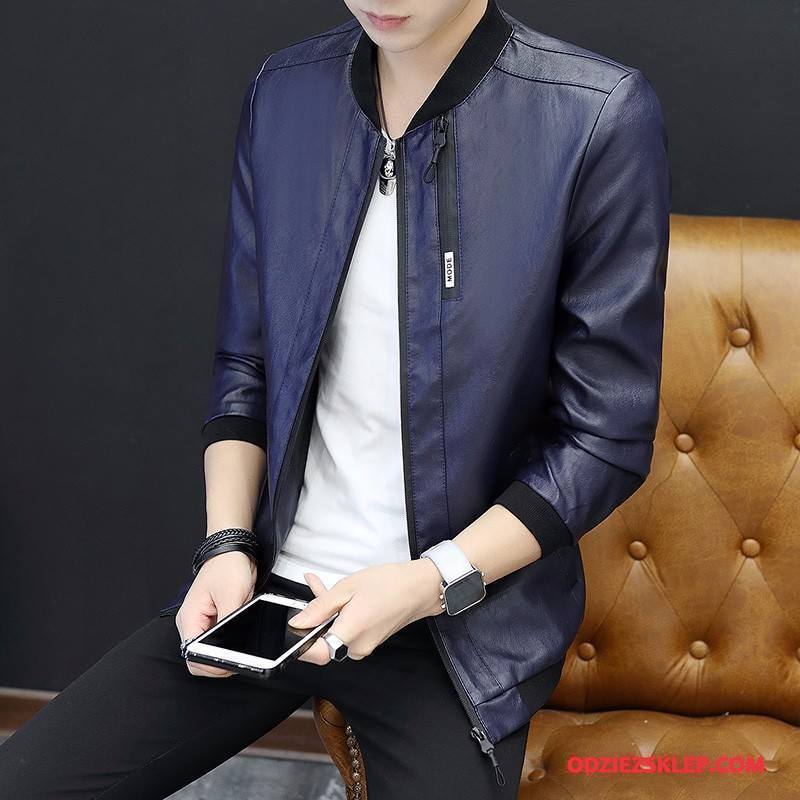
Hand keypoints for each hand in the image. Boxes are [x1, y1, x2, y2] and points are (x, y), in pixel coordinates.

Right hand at [175, 551, 256, 676]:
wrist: (235, 550)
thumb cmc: (228, 566)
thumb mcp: (232, 595)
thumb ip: (229, 622)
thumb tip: (230, 645)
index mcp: (189, 618)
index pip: (192, 654)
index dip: (210, 665)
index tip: (229, 665)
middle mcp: (192, 622)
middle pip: (198, 657)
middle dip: (218, 662)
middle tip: (239, 660)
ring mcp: (202, 621)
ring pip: (209, 650)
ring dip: (224, 652)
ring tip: (241, 647)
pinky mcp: (214, 619)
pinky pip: (219, 640)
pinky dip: (229, 643)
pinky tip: (241, 638)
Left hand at [290, 559, 443, 665]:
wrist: (420, 587)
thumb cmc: (388, 584)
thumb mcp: (347, 588)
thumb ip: (319, 607)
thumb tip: (297, 623)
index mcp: (351, 633)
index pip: (317, 653)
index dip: (301, 645)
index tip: (293, 631)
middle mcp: (357, 647)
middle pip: (324, 638)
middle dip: (316, 616)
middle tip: (314, 590)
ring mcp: (365, 645)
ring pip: (336, 631)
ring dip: (329, 612)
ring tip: (328, 587)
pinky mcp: (370, 640)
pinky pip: (348, 630)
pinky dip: (342, 614)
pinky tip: (341, 595)